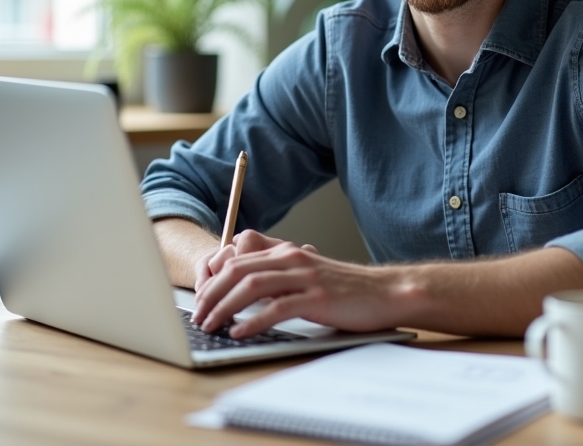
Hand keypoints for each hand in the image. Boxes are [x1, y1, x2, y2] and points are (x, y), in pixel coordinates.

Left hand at [191, 240, 404, 337]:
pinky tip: (240, 332)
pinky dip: (253, 321)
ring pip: (252, 286)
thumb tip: (244, 292)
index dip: (213, 277)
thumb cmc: (345, 289)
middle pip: (238, 270)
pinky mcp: (317, 299)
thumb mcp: (307, 273)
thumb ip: (279, 275)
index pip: (237, 257)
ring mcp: (305, 277)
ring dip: (224, 307)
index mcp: (287, 251)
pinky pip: (277, 308)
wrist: (385, 292)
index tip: (201, 298)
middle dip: (211, 293)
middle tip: (197, 315)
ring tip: (211, 325)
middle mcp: (292, 258)